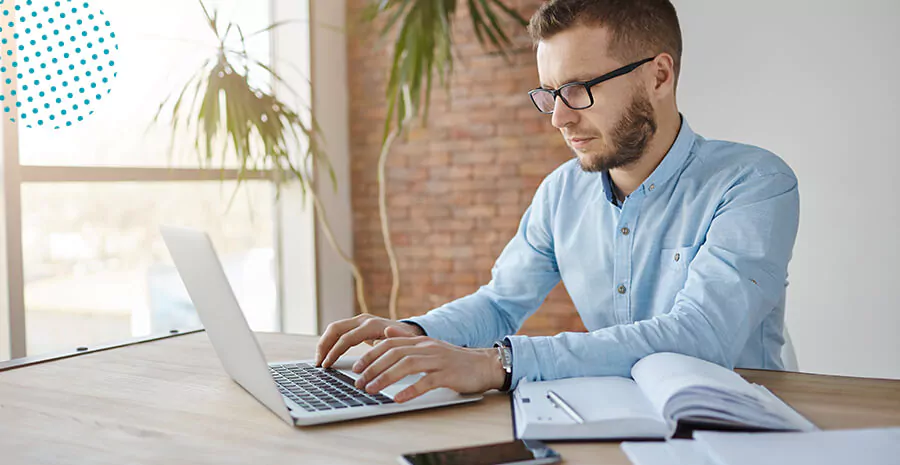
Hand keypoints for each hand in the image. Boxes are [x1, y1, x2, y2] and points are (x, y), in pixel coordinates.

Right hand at [315, 314, 423, 367]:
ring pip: (334, 329)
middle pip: (335, 329)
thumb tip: (388, 332)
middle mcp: (363, 320)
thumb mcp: (404, 341)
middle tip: (318, 363)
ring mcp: (358, 321)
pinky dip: (329, 343)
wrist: (410, 332)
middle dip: (324, 346)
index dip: (335, 352)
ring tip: (319, 361)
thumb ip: (398, 337)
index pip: (347, 337)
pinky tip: (326, 356)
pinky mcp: (356, 326)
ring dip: (324, 344)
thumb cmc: (406, 340)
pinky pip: (338, 332)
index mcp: (372, 325)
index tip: (327, 365)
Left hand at [351, 330, 506, 402]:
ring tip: (372, 390)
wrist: (486, 365)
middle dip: (373, 367)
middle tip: (358, 382)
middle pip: (394, 353)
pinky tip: (398, 398)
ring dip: (386, 377)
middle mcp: (428, 348)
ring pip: (407, 365)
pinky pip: (427, 381)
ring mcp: (438, 360)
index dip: (370, 354)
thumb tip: (386, 332)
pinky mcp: (449, 375)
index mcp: (421, 341)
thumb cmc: (456, 360)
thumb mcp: (430, 347)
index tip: (356, 367)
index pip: (390, 343)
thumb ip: (408, 340)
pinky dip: (411, 389)